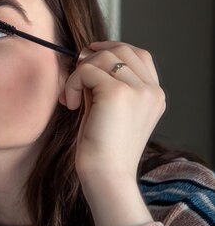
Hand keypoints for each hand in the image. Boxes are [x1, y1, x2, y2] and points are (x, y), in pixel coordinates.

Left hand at [60, 41, 164, 225]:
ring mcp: (138, 90)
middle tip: (76, 78)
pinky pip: (86, 70)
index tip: (88, 60)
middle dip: (93, 57)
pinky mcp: (118, 93)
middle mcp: (152, 90)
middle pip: (121, 49)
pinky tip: (70, 104)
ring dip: (79, 73)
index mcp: (154, 95)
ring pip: (102, 57)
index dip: (111, 50)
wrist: (107, 176)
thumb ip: (105, 84)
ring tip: (73, 98)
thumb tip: (86, 57)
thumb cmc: (102, 148)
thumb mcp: (109, 109)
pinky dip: (72, 83)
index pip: (139, 54)